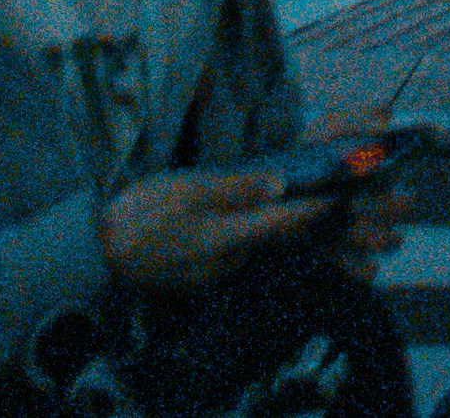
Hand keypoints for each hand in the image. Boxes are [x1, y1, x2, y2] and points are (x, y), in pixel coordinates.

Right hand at [99, 165, 334, 295]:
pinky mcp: (203, 270)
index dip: (318, 203)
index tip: (348, 184)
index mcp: (229, 237)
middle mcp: (229, 260)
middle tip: (331, 180)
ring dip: (280, 218)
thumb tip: (281, 182)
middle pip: (277, 233)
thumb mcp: (192, 189)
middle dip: (305, 209)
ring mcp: (215, 269)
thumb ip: (238, 187)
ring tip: (304, 187)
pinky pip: (239, 246)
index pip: (285, 221)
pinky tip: (259, 207)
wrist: (101, 252)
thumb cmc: (145, 213)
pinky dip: (253, 228)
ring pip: (258, 240)